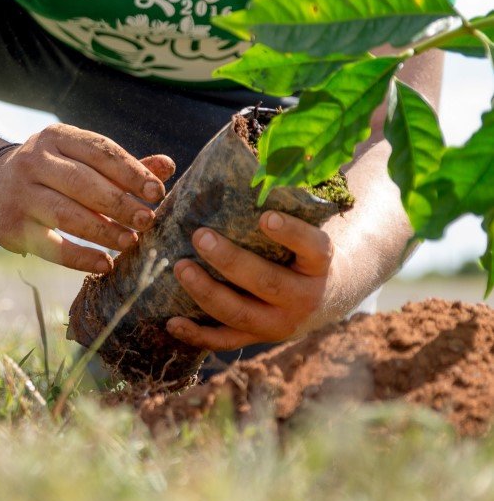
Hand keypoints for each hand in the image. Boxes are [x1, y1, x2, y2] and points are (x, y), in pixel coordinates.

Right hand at [0, 123, 175, 273]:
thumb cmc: (53, 171)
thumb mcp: (81, 159)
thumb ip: (123, 166)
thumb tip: (167, 165)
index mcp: (57, 137)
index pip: (99, 150)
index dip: (130, 170)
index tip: (157, 191)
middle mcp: (34, 160)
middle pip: (82, 182)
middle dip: (119, 202)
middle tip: (148, 220)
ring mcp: (20, 193)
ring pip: (66, 214)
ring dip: (103, 230)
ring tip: (131, 242)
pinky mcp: (12, 226)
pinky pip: (50, 245)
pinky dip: (80, 257)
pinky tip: (105, 264)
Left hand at [167, 211, 340, 351]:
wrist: (328, 294)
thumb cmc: (306, 246)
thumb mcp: (312, 226)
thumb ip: (289, 202)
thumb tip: (257, 159)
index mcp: (321, 263)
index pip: (312, 247)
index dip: (291, 233)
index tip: (265, 216)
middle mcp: (304, 297)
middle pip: (267, 282)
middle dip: (230, 261)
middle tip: (200, 236)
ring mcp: (281, 324)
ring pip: (240, 313)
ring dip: (206, 291)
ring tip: (179, 267)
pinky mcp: (259, 338)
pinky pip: (225, 341)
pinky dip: (197, 334)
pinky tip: (171, 321)